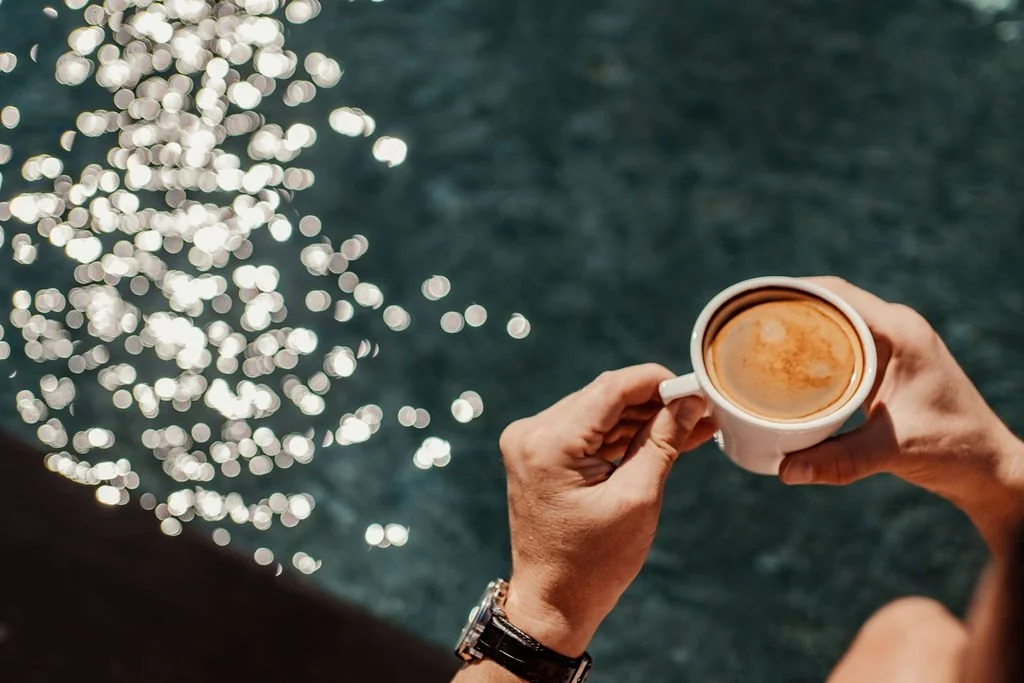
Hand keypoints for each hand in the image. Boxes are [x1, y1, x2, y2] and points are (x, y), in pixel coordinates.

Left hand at [498, 364, 712, 656]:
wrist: (552, 604)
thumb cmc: (593, 563)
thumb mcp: (637, 498)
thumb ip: (662, 442)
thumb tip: (688, 402)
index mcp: (549, 443)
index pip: (611, 389)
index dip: (658, 382)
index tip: (696, 386)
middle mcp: (532, 434)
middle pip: (604, 398)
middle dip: (655, 402)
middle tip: (703, 408)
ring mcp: (531, 444)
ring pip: (598, 414)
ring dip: (643, 419)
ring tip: (693, 424)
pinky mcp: (540, 456)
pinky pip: (587, 433)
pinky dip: (622, 436)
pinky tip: (663, 436)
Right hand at [779, 277, 1023, 554]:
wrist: (988, 468)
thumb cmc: (953, 450)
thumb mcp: (892, 452)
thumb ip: (838, 461)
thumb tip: (784, 471)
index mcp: (900, 332)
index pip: (837, 293)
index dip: (792, 291)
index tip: (753, 301)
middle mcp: (897, 329)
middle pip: (831, 300)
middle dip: (788, 306)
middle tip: (744, 322)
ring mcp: (895, 344)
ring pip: (836, 320)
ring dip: (801, 325)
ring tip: (757, 338)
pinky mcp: (890, 363)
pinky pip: (844, 341)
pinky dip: (815, 346)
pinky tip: (788, 364)